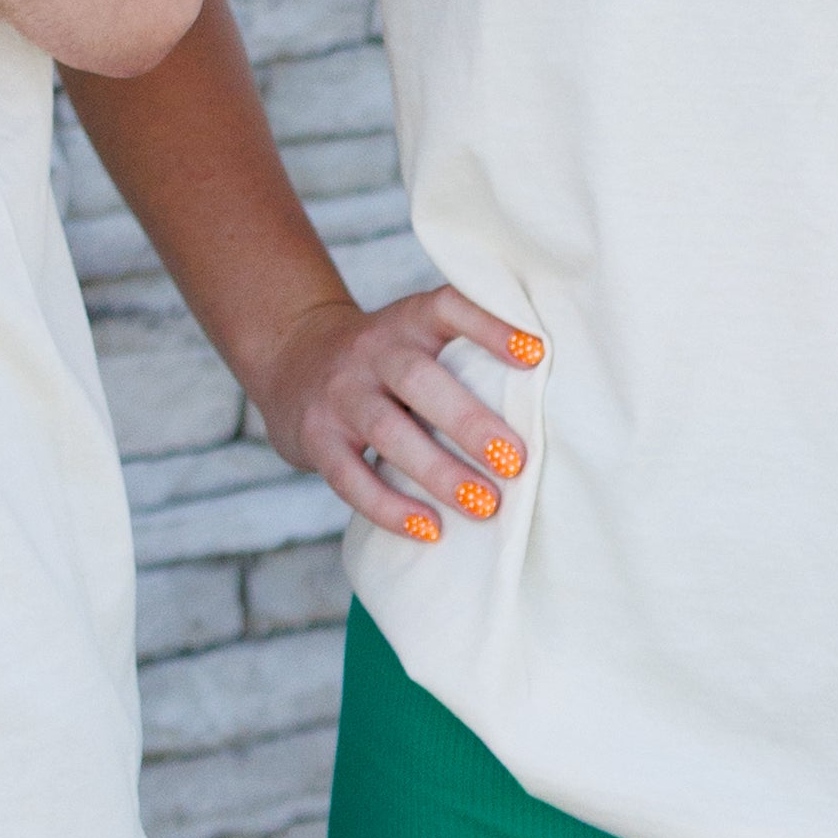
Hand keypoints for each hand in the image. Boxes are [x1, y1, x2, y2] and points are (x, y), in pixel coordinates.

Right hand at [250, 277, 542, 543]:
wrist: (291, 360)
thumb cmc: (384, 362)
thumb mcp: (414, 337)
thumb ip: (463, 357)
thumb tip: (546, 405)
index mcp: (407, 321)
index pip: (447, 308)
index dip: (490, 326)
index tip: (536, 354)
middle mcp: (371, 351)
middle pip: (418, 380)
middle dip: (469, 422)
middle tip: (515, 461)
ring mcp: (339, 394)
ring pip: (387, 431)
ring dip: (439, 471)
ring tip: (485, 505)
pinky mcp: (315, 437)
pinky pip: (350, 476)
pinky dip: (389, 507)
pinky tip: (429, 529)